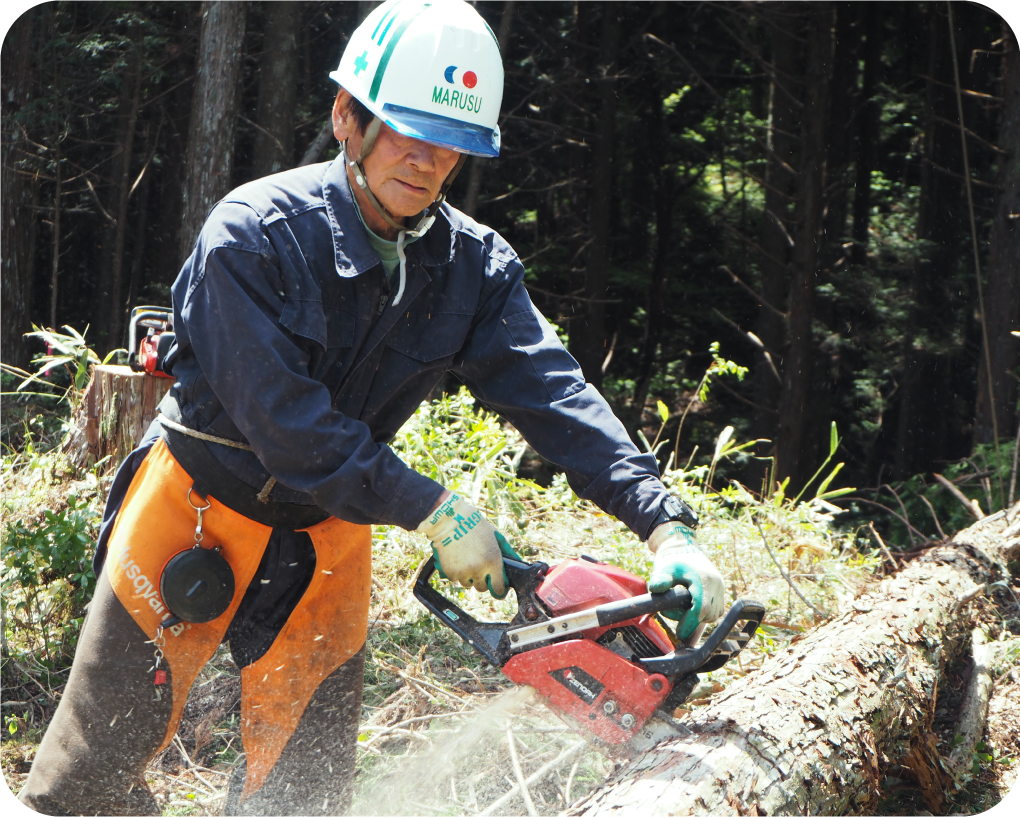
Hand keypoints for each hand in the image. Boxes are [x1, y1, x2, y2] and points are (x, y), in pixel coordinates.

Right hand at [417, 492, 514, 597]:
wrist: (450, 520)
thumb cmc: (475, 526)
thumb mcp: (495, 535)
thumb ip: (507, 551)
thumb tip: (518, 562)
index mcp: (493, 562)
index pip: (498, 588)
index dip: (499, 589)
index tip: (497, 586)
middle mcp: (479, 570)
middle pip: (482, 588)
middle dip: (482, 580)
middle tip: (479, 567)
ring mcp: (464, 572)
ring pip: (468, 584)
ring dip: (468, 577)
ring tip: (466, 560)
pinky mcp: (450, 572)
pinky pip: (455, 579)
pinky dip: (456, 573)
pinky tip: (457, 559)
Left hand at [647, 521, 724, 643]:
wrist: (686, 549)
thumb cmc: (674, 560)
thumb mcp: (664, 568)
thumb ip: (660, 580)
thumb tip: (655, 589)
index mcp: (705, 579)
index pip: (701, 608)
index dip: (690, 622)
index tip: (680, 633)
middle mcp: (717, 585)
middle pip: (707, 614)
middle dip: (689, 619)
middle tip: (671, 611)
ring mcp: (721, 590)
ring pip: (712, 615)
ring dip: (696, 617)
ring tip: (679, 606)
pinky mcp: (721, 594)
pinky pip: (715, 612)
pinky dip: (702, 614)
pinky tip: (689, 609)